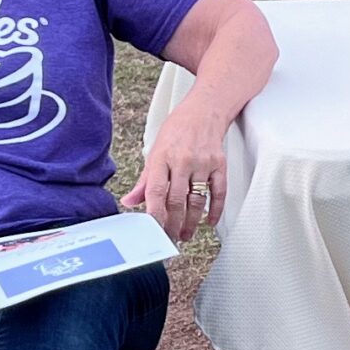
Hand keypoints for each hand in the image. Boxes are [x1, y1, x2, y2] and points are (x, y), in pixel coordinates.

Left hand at [123, 100, 228, 243]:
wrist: (204, 112)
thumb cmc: (177, 131)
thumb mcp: (155, 152)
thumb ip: (144, 181)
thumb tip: (129, 202)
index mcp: (162, 157)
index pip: (156, 191)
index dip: (155, 213)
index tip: (153, 230)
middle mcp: (183, 161)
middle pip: (177, 200)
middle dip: (173, 223)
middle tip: (170, 238)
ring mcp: (203, 163)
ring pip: (197, 200)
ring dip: (192, 222)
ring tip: (186, 234)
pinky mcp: (220, 165)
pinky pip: (219, 193)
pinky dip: (215, 210)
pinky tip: (209, 222)